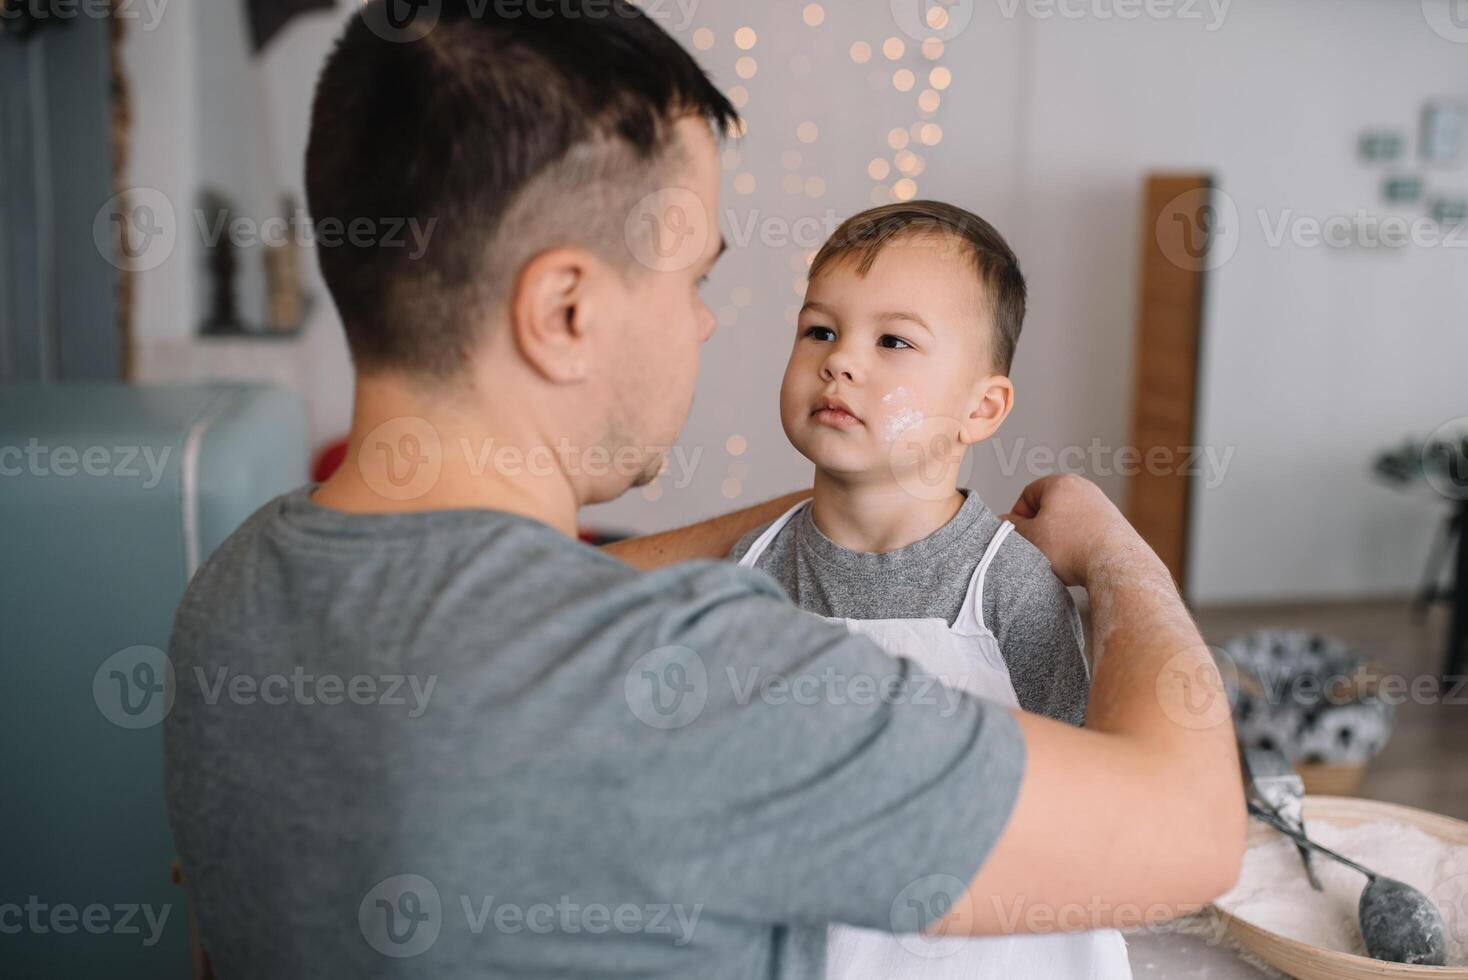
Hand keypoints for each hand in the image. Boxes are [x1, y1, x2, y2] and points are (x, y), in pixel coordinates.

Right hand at [1000, 475, 1142, 586]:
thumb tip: (1002, 523)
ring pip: (1067, 518)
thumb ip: (1010, 527)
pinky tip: (1076, 559)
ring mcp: (1102, 504)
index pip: (1028, 493)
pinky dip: (1076, 541)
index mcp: (1061, 483)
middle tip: (1035, 547)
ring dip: (1058, 535)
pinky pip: (1085, 528)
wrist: (1114, 564)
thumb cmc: (1071, 548)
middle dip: (1039, 526)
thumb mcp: (1029, 538)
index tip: (1018, 535)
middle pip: (1049, 505)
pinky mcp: (1114, 522)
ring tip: (1057, 557)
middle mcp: (1084, 487)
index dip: (1018, 516)